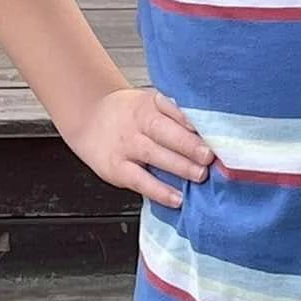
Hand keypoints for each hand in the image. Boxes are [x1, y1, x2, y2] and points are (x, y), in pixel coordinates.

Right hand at [70, 87, 213, 208]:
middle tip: (209, 155)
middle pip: (163, 131)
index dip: (189, 118)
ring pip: (153, 155)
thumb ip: (175, 113)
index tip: (210, 126)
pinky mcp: (117, 169)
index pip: (171, 107)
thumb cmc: (129, 114)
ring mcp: (125, 146)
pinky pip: (139, 181)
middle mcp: (136, 122)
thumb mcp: (149, 102)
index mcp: (148, 103)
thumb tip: (211, 129)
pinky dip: (159, 191)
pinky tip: (176, 198)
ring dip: (179, 166)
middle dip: (189, 144)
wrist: (89, 119)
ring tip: (200, 175)